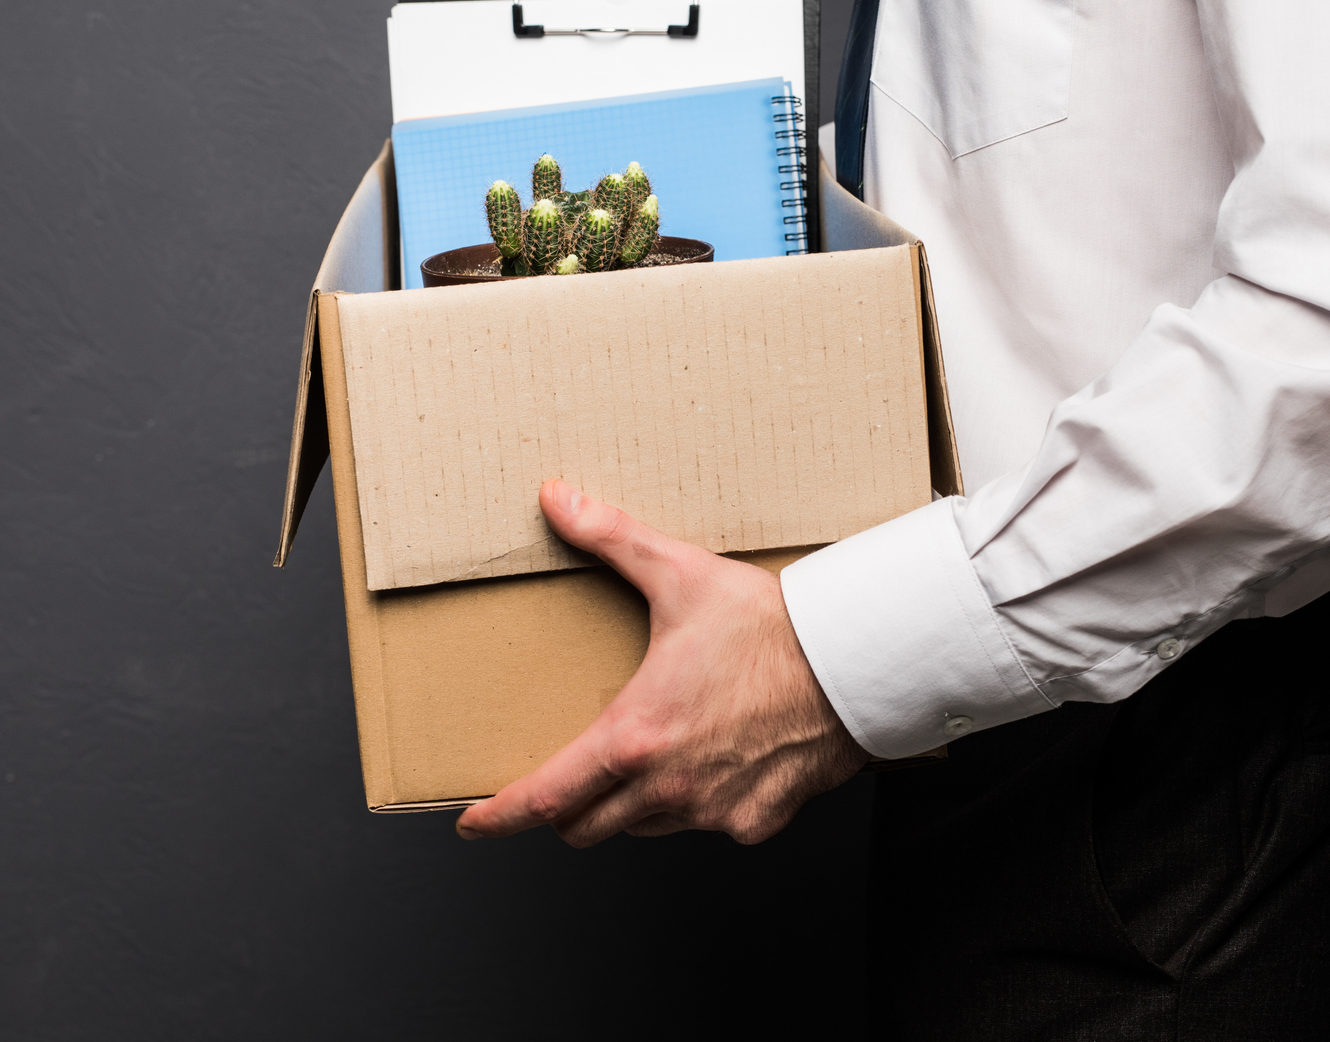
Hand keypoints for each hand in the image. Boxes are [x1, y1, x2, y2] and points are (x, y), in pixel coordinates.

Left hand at [455, 479, 869, 845]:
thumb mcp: (680, 574)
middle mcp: (668, 788)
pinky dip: (701, 803)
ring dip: (633, 804)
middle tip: (562, 783)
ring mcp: (713, 812)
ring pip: (645, 828)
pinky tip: (716, 760)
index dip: (501, 818)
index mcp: (635, 736)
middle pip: (587, 827)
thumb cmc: (772, 626)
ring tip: (647, 757)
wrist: (854, 664)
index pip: (545, 799)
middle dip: (565, 810)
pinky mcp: (756, 822)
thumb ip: (610, 538)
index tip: (475, 825)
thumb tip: (557, 500)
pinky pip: (710, 825)